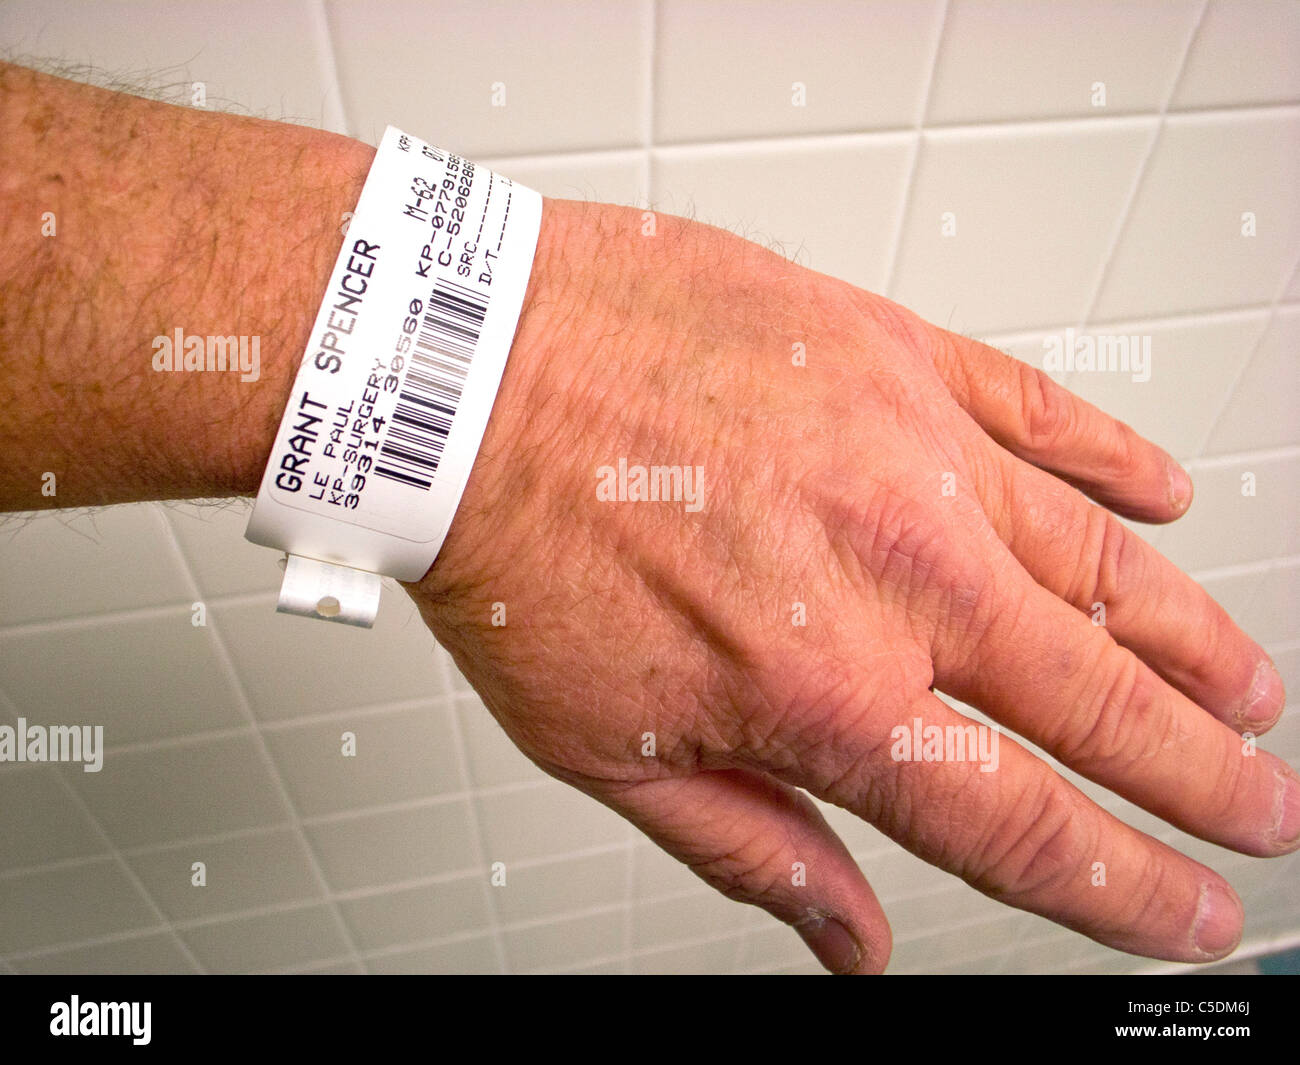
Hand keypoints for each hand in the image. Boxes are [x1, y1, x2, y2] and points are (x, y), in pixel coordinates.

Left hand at [408, 198, 1293, 973]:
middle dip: (1199, 772)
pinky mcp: (893, 354)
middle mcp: (898, 576)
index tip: (1183, 910)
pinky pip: (1043, 411)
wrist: (461, 379)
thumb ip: (751, 847)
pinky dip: (1116, 460)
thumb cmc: (515, 549)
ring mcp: (912, 454)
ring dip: (1190, 636)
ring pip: (1105, 564)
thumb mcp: (606, 750)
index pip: (1019, 825)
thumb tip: (848, 935)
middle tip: (1256, 807)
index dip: (1121, 885)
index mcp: (826, 693)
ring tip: (1244, 683)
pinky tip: (1165, 494)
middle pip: (1102, 703)